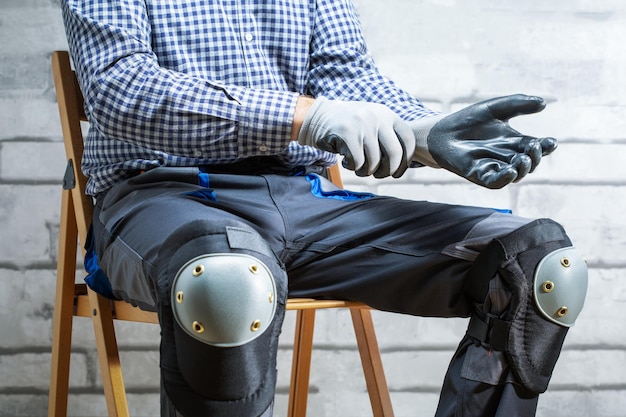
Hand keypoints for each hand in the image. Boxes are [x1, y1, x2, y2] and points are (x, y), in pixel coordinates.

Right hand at [298, 97, 414, 177]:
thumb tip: (402, 162)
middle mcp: (378, 117)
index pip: (408, 140)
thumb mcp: (372, 122)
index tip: (397, 172)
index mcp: (387, 114)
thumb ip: (387, 136)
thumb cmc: (348, 126)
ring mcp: (362, 124)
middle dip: (387, 171)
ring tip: (358, 168)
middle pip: (394, 153)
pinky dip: (353, 167)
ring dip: (366, 171)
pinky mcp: (347, 133)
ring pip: (374, 161)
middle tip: (379, 175)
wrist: (318, 116)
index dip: (405, 161)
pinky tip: (347, 162)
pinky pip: (358, 162)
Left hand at [411, 94, 557, 188]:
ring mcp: (494, 167)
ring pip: (516, 175)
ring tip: (523, 159)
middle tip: (533, 147)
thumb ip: (518, 104)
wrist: (442, 131)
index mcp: (514, 142)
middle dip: (535, 157)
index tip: (551, 142)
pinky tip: (510, 171)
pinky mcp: (479, 175)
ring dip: (523, 169)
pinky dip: (504, 178)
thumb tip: (543, 103)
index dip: (546, 146)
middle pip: (529, 162)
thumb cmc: (468, 120)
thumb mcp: (496, 108)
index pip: (536, 147)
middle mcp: (507, 157)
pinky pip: (495, 182)